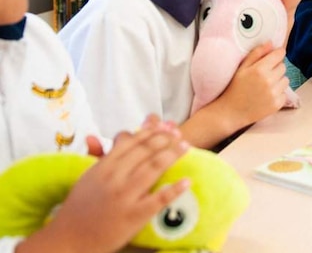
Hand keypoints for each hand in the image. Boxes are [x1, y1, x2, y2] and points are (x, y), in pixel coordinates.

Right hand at [19, 116, 188, 252]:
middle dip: (166, 139)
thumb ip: (95, 156)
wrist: (67, 241)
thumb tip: (94, 136)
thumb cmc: (78, 209)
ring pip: (154, 168)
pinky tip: (186, 181)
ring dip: (173, 154)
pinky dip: (174, 189)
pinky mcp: (133, 216)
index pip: (131, 141)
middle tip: (179, 134)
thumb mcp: (86, 178)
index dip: (150, 131)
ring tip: (186, 147)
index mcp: (103, 167)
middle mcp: (114, 178)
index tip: (164, 127)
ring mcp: (124, 196)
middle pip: (146, 151)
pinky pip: (158, 199)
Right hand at [218, 42, 291, 127]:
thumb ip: (257, 53)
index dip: (277, 54)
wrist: (231, 112)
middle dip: (276, 67)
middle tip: (264, 74)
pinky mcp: (277, 104)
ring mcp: (274, 93)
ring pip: (286, 79)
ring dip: (278, 80)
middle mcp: (269, 81)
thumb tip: (271, 43)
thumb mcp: (242, 68)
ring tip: (265, 85)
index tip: (273, 57)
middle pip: (283, 66)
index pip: (280, 54)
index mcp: (260, 69)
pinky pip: (284, 93)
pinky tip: (266, 95)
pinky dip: (278, 93)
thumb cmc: (235, 88)